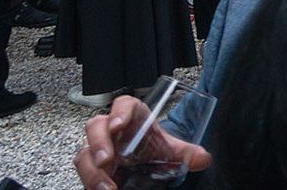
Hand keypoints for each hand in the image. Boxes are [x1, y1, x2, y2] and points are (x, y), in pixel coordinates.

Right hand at [76, 95, 210, 189]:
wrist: (143, 159)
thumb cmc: (152, 145)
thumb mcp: (170, 148)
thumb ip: (188, 153)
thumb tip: (203, 159)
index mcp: (132, 116)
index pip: (123, 104)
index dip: (119, 112)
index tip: (118, 126)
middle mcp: (110, 129)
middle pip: (95, 127)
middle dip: (98, 143)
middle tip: (106, 160)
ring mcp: (97, 149)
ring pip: (84, 153)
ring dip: (92, 171)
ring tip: (107, 187)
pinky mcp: (91, 167)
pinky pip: (84, 173)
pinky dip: (91, 183)